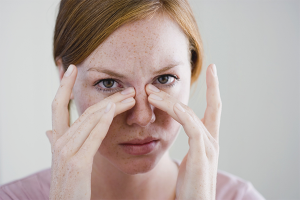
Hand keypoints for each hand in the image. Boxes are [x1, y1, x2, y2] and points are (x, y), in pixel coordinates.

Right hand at [46, 64, 135, 199]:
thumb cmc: (67, 184)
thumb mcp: (60, 161)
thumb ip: (55, 142)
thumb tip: (48, 130)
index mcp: (56, 140)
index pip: (57, 106)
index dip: (63, 86)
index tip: (72, 68)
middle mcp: (59, 142)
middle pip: (83, 110)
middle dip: (105, 96)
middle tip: (123, 85)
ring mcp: (66, 152)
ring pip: (91, 119)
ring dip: (112, 105)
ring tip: (130, 96)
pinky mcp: (77, 163)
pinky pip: (93, 135)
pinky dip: (104, 120)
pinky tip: (115, 108)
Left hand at [146, 64, 221, 199]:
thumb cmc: (189, 186)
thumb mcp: (189, 161)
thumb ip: (188, 145)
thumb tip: (176, 134)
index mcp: (208, 141)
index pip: (214, 109)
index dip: (215, 90)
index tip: (213, 71)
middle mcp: (212, 140)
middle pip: (214, 106)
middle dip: (211, 85)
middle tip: (203, 69)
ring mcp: (209, 146)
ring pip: (191, 113)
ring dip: (170, 100)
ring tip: (151, 92)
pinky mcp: (202, 154)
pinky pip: (190, 126)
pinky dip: (177, 112)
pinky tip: (163, 104)